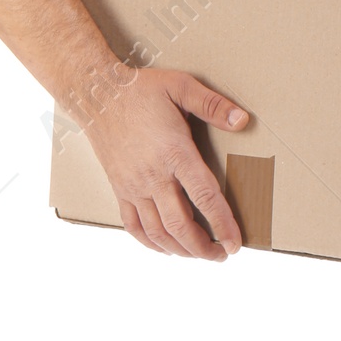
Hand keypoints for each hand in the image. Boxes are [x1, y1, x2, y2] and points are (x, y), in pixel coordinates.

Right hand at [84, 66, 249, 259]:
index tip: (235, 243)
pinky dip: (150, 243)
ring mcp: (133, 186)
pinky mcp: (119, 188)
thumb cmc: (140, 90)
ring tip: (199, 255)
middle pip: (181, 225)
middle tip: (222, 254)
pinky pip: (133, 226)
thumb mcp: (181, 86)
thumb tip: (243, 120)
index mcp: (174, 153)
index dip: (223, 224)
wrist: (97, 95)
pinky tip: (164, 248)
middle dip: (204, 248)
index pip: (204, 197)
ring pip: (157, 232)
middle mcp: (153, 175)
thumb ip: (213, 105)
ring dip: (181, 250)